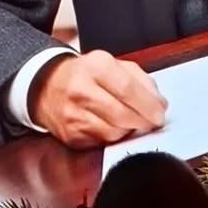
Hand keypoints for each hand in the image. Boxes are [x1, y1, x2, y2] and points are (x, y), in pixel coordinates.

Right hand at [30, 51, 166, 148]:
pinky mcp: (70, 135)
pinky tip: (115, 127)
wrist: (48, 86)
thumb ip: (142, 80)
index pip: (128, 89)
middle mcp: (81, 90)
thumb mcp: (114, 64)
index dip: (148, 105)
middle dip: (143, 122)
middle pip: (121, 114)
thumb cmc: (87, 75)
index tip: (160, 113)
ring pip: (113, 132)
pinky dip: (114, 138)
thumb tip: (160, 104)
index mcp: (97, 66)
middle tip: (152, 122)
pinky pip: (102, 142)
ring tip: (131, 122)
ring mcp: (73, 115)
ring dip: (129, 130)